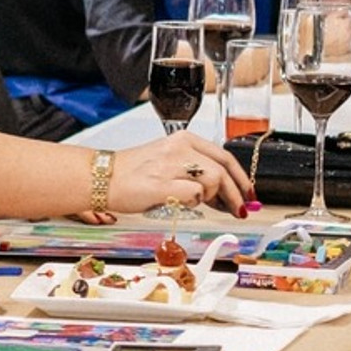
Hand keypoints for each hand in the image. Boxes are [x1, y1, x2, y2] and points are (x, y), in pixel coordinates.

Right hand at [109, 132, 251, 216]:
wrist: (102, 178)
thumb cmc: (133, 173)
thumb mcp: (168, 161)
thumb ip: (195, 171)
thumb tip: (225, 193)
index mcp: (183, 139)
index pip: (225, 156)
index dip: (242, 179)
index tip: (248, 194)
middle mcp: (179, 148)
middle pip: (223, 170)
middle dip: (236, 195)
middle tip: (238, 211)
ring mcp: (170, 165)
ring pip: (212, 181)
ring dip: (210, 198)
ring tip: (196, 203)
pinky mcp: (161, 184)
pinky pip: (193, 196)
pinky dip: (192, 204)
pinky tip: (179, 203)